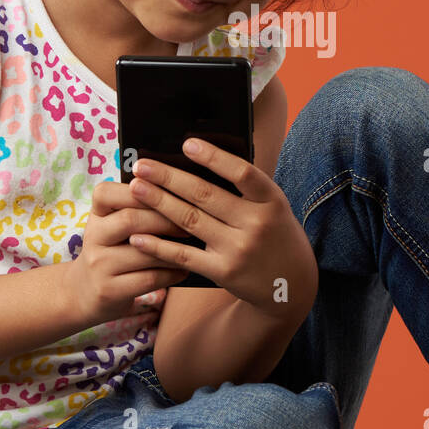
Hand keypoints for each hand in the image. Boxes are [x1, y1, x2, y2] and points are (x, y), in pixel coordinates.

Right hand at [66, 179, 192, 328]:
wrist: (84, 292)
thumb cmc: (112, 250)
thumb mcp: (114, 227)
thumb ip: (137, 209)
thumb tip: (179, 191)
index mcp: (95, 215)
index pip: (108, 193)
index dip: (138, 190)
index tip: (167, 189)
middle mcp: (93, 237)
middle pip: (130, 220)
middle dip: (165, 219)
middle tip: (192, 220)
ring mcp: (98, 265)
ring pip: (144, 252)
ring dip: (175, 249)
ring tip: (195, 245)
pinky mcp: (109, 291)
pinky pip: (149, 278)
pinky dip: (172, 273)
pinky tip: (185, 269)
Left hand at [124, 138, 318, 317]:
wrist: (292, 285)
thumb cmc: (276, 236)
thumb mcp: (273, 207)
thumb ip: (246, 189)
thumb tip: (200, 161)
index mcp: (271, 201)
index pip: (242, 172)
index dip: (214, 157)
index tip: (187, 143)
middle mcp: (257, 224)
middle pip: (205, 195)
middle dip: (168, 177)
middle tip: (141, 165)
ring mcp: (239, 250)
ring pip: (190, 220)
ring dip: (159, 202)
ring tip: (136, 188)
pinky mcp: (224, 273)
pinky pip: (185, 255)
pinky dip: (159, 246)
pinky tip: (139, 236)